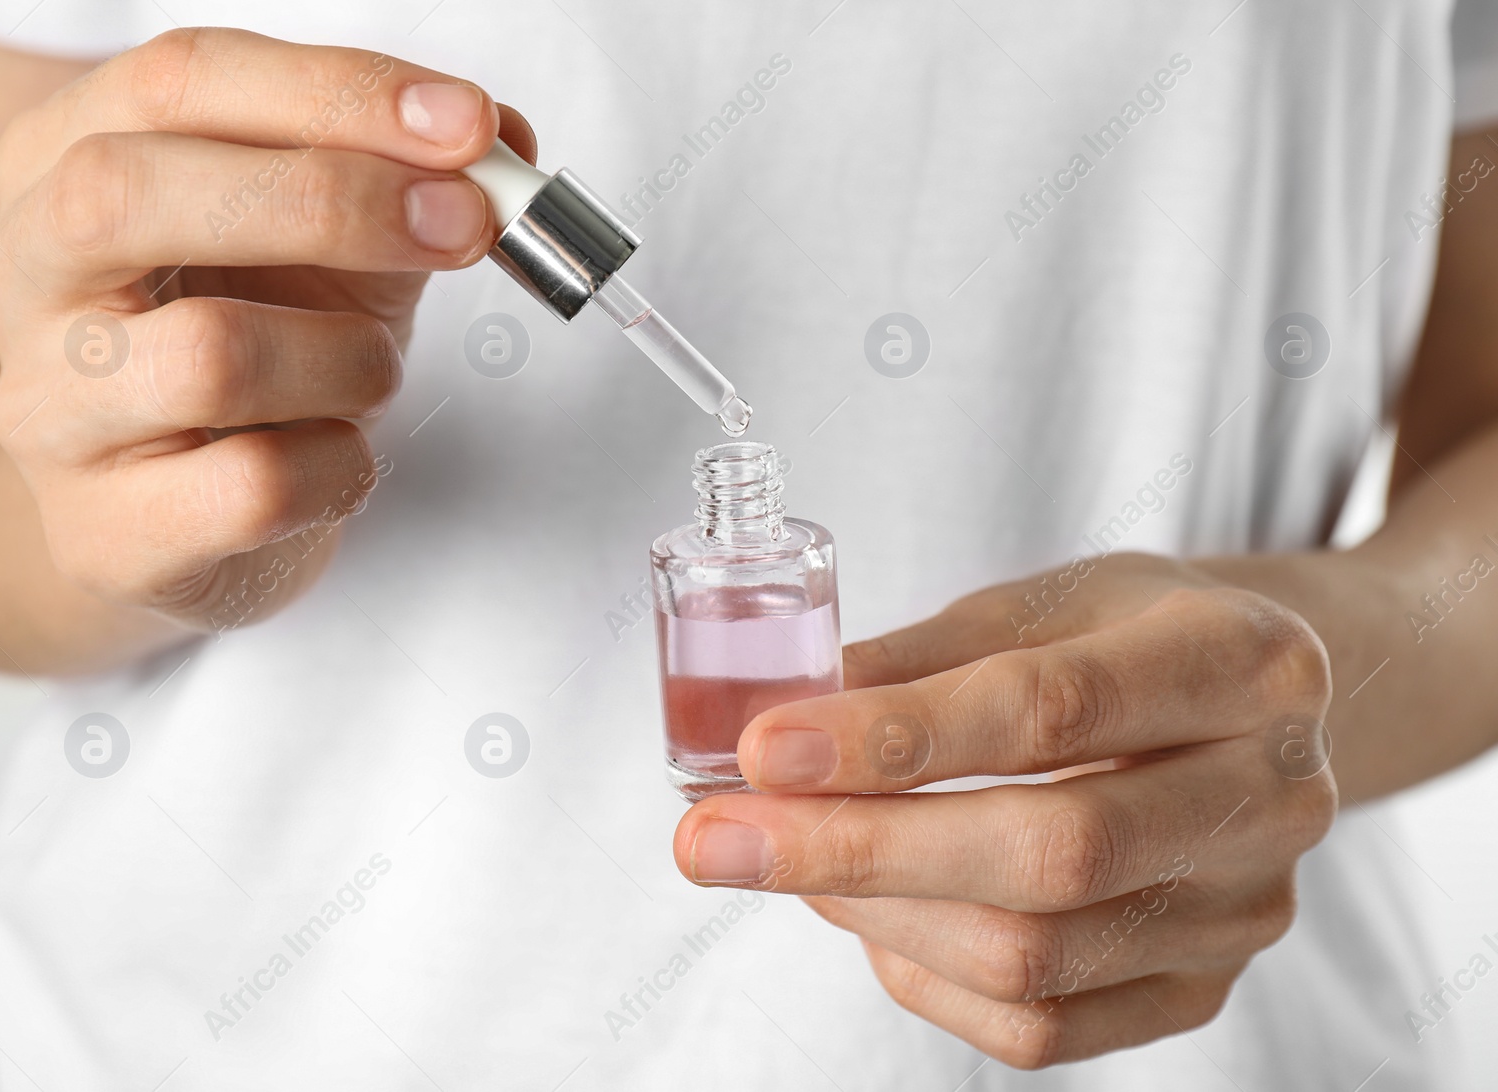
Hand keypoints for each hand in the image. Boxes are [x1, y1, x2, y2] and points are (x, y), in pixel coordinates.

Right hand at [0, 29, 533, 631]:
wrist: (200, 515)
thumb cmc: (268, 348)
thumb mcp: (334, 238)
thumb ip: (408, 175)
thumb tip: (500, 139)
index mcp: (57, 162)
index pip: (175, 81)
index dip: (335, 90)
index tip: (467, 125)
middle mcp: (18, 278)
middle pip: (132, 190)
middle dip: (331, 199)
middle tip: (464, 225)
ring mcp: (46, 415)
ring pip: (210, 355)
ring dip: (352, 358)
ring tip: (371, 372)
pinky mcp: (104, 535)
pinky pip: (255, 486)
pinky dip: (344, 466)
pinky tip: (340, 455)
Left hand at [673, 553, 1337, 1067]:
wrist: (1263, 709)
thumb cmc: (1136, 637)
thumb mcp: (1045, 599)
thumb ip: (921, 660)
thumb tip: (780, 718)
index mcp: (1242, 661)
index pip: (1048, 710)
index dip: (893, 736)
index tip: (762, 747)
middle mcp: (1270, 794)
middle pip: (1050, 851)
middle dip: (857, 849)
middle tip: (715, 837)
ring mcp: (1245, 909)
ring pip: (1035, 955)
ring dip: (872, 912)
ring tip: (778, 857)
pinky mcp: (1203, 986)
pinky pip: (1042, 1026)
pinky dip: (922, 973)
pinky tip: (863, 911)